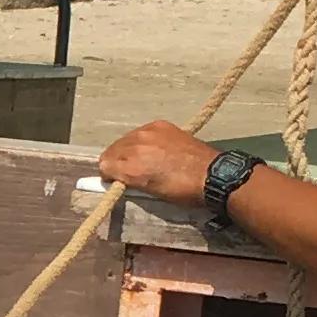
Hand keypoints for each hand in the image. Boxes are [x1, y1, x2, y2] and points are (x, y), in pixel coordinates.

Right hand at [96, 121, 218, 206]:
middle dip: (116, 161)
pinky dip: (142, 140)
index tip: (116, 180)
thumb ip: (130, 180)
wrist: (211, 174)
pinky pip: (141, 132)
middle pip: (111, 150)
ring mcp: (148, 132)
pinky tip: (153, 148)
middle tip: (128, 171)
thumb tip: (115, 175)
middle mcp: (135, 145)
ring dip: (127, 149)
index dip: (108, 174)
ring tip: (142, 159)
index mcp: (132, 167)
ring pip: (125, 139)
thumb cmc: (182, 190)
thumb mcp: (152, 192)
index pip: (104, 165)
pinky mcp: (160, 125)